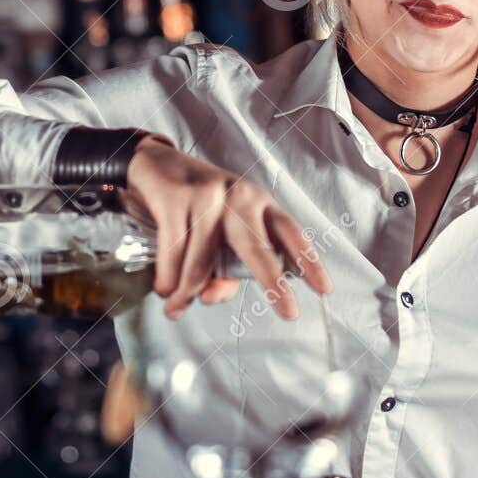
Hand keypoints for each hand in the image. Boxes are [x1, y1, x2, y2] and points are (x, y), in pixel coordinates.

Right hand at [123, 136, 331, 319]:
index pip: (290, 233)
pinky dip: (167, 279)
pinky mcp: (176, 198)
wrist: (154, 164)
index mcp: (258, 204)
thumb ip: (222, 269)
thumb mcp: (218, 232)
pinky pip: (174, 252)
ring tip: (176, 309)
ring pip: (203, 260)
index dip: (309, 261)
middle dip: (275, 282)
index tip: (324, 289)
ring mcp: (207, 196)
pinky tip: (164, 290)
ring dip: (187, 292)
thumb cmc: (195, 204)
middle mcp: (238, 197)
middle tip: (290, 312)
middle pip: (257, 247)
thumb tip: (209, 297)